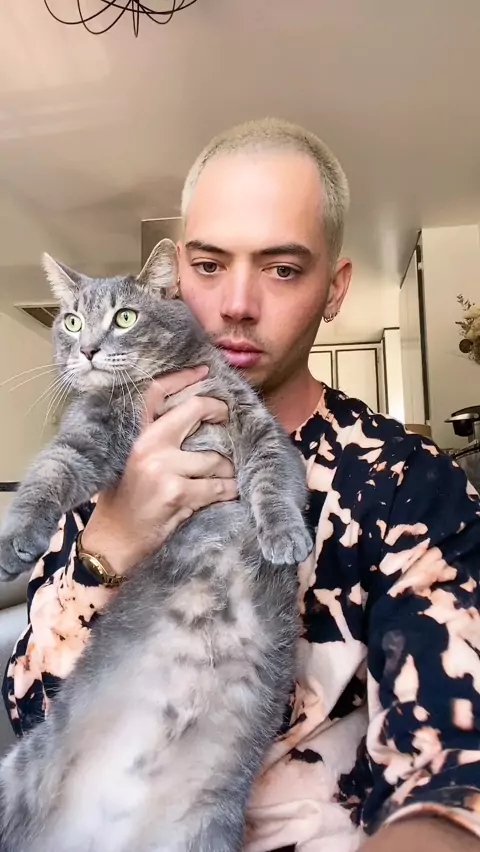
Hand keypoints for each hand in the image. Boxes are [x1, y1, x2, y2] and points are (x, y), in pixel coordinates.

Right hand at [81, 366, 236, 575]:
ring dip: (228, 471)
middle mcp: (149, 445)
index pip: (156, 392)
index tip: (205, 370)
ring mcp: (163, 469)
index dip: (183, 377)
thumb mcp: (132, 461)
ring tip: (225, 479)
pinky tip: (226, 495)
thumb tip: (197, 420)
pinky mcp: (177, 493)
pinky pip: (219, 487)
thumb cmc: (126, 501)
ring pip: (216, 458)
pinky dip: (228, 492)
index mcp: (137, 435)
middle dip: (220, 413)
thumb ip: (157, 440)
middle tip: (230, 421)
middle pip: (195, 411)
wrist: (114, 540)